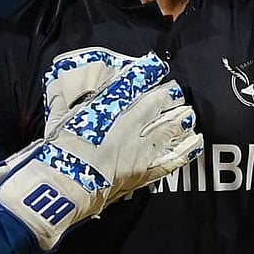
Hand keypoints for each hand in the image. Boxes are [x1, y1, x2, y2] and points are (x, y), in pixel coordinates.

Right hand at [0, 51, 203, 250]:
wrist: (62, 187)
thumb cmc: (56, 153)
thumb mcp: (58, 122)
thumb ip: (64, 105)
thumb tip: (63, 92)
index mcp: (106, 109)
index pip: (132, 84)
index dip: (147, 73)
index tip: (156, 65)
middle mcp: (128, 126)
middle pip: (157, 105)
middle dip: (169, 96)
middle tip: (175, 92)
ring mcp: (140, 150)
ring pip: (170, 129)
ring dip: (181, 118)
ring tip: (187, 113)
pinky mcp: (145, 172)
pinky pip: (174, 159)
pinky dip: (188, 149)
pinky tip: (197, 140)